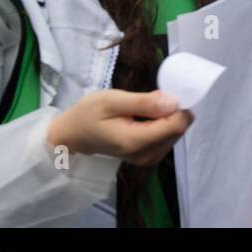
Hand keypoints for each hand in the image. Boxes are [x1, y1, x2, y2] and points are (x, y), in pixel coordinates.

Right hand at [46, 89, 191, 165]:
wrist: (72, 135)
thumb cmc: (88, 114)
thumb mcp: (112, 101)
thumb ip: (145, 102)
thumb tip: (175, 102)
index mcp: (136, 142)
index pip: (176, 125)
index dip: (177, 105)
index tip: (164, 93)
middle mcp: (146, 155)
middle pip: (178, 129)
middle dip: (171, 110)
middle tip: (149, 99)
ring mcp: (147, 159)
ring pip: (176, 133)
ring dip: (167, 117)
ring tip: (143, 109)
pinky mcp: (148, 157)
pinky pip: (167, 137)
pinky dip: (162, 125)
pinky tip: (145, 118)